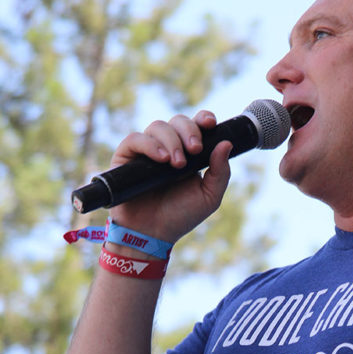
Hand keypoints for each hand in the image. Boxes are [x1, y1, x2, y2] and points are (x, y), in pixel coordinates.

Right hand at [107, 109, 231, 243]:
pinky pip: (135, 139)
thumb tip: (226, 143)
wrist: (152, 234)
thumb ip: (221, 172)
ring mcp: (146, 150)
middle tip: (195, 150)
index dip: (203, 118)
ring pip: (158, 126)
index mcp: (189, 153)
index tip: (211, 124)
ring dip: (171, 141)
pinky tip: (161, 159)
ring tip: (177, 164)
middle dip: (189, 131)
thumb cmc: (180, 216)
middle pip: (178, 121)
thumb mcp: (209, 197)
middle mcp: (167, 147)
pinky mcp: (126, 157)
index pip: (195, 125)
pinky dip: (149, 144)